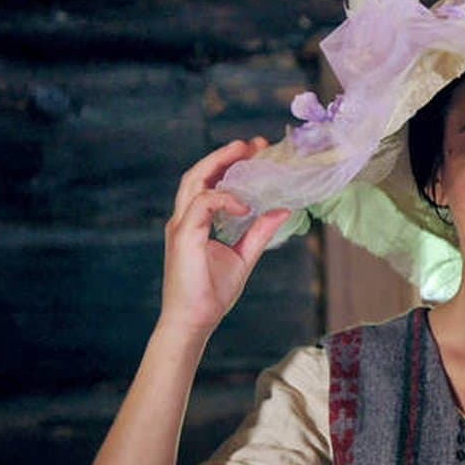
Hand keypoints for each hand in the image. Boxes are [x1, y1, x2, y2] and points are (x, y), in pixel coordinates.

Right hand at [158, 138, 288, 342]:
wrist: (193, 321)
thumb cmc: (212, 293)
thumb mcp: (244, 256)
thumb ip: (260, 232)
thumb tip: (283, 210)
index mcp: (196, 222)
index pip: (210, 182)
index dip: (230, 164)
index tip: (256, 152)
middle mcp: (185, 219)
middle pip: (199, 173)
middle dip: (226, 155)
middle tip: (254, 143)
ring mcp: (181, 226)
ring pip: (194, 181)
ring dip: (220, 163)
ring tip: (246, 152)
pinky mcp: (184, 237)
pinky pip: (202, 205)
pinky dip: (224, 199)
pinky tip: (245, 204)